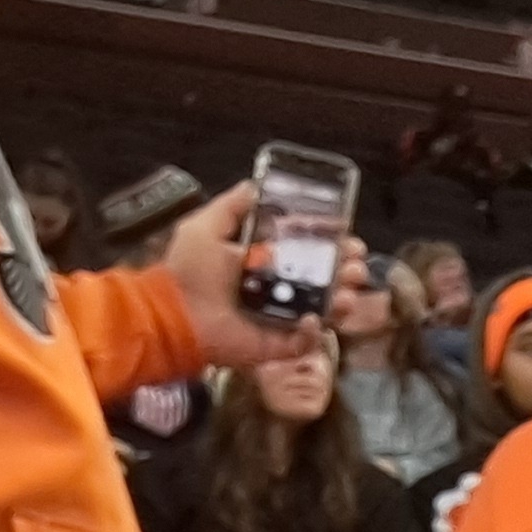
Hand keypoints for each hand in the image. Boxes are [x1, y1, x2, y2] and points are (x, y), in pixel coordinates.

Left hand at [161, 185, 367, 371]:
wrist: (174, 313)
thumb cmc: (189, 271)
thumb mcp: (206, 226)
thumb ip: (232, 207)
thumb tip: (255, 185)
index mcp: (264, 262)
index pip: (306, 252)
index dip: (329, 244)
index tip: (346, 236)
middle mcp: (277, 290)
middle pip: (323, 281)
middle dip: (345, 271)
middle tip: (356, 264)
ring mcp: (280, 320)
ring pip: (323, 310)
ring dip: (341, 299)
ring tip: (348, 290)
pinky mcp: (277, 345)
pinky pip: (305, 341)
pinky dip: (314, 331)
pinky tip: (312, 317)